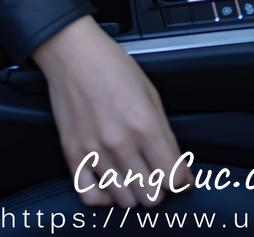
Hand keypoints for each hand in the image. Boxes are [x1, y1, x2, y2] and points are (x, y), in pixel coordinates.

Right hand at [32, 16, 191, 207]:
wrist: (72, 53)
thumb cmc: (110, 65)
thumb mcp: (150, 92)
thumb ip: (165, 134)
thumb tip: (177, 165)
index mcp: (144, 125)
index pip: (173, 178)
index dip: (180, 179)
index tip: (178, 175)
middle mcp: (119, 143)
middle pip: (150, 196)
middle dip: (159, 188)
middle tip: (155, 174)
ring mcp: (94, 151)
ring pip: (124, 200)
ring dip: (134, 193)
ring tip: (133, 176)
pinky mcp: (73, 153)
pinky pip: (90, 196)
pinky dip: (104, 196)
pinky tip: (109, 183)